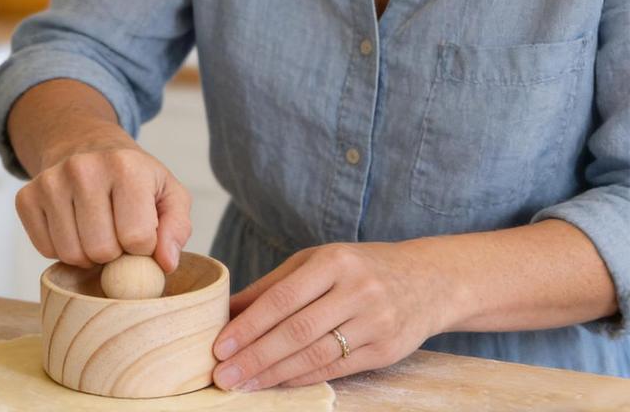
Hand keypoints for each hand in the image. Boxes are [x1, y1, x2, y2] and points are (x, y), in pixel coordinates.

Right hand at [15, 134, 191, 273]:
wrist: (85, 144)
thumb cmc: (133, 176)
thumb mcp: (168, 192)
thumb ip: (176, 228)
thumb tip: (165, 263)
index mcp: (126, 166)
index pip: (137, 238)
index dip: (144, 247)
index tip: (141, 231)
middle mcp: (84, 168)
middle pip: (102, 250)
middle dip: (115, 254)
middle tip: (117, 233)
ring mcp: (50, 181)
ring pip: (71, 254)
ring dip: (88, 255)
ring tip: (97, 229)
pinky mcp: (26, 196)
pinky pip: (45, 250)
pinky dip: (62, 249)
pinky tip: (73, 226)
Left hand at [211, 241, 449, 390]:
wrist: (426, 280)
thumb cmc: (358, 268)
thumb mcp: (317, 262)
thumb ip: (274, 285)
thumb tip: (228, 310)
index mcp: (333, 262)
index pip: (283, 298)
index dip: (250, 325)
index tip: (220, 345)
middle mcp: (355, 290)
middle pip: (296, 330)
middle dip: (255, 356)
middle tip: (223, 374)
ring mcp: (374, 322)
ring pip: (315, 354)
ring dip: (274, 374)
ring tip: (243, 385)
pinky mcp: (386, 350)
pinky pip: (337, 369)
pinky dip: (303, 378)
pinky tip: (278, 384)